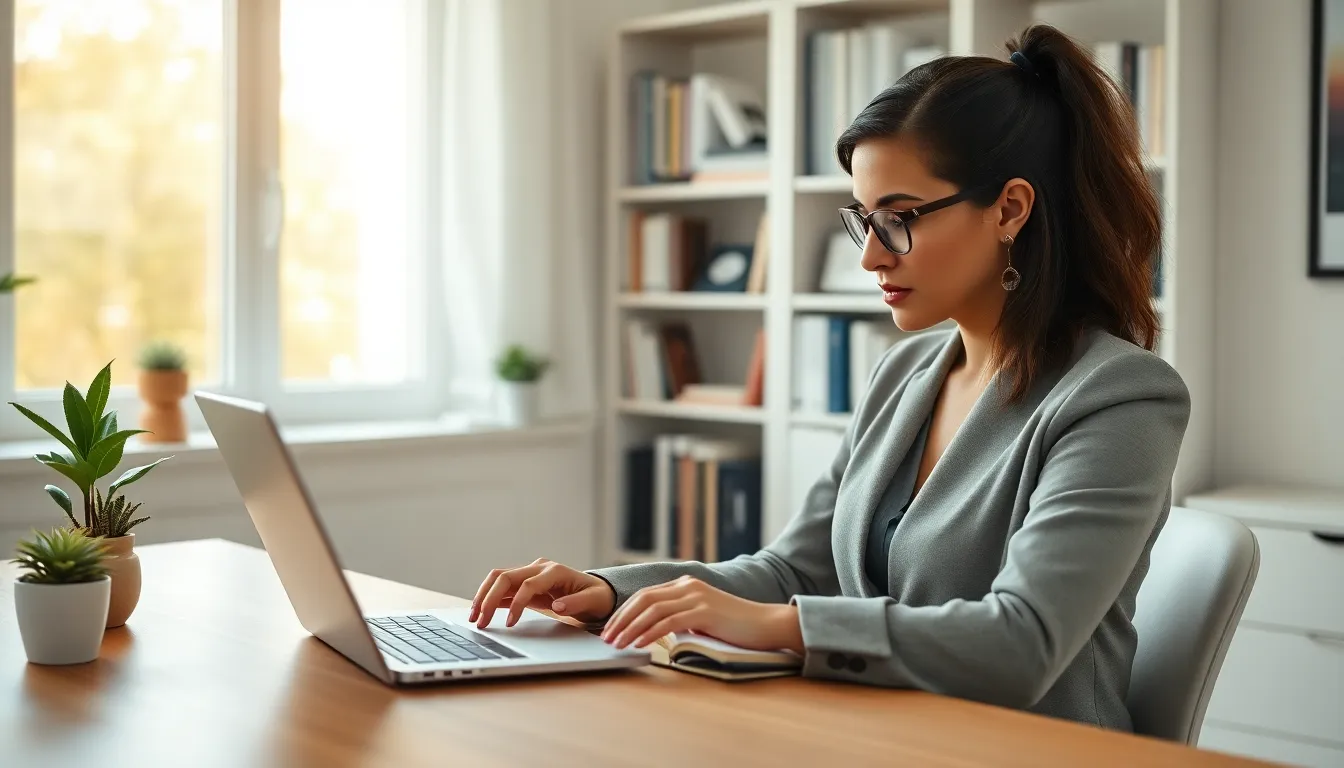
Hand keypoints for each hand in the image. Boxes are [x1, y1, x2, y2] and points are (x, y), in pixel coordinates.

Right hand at [469, 558, 615, 628]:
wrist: (596, 592)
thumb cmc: (596, 596)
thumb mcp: (593, 601)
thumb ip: (576, 603)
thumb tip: (557, 606)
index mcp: (554, 571)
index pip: (527, 584)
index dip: (516, 604)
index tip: (509, 623)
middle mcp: (538, 568)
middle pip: (505, 577)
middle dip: (489, 598)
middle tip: (479, 620)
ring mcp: (530, 573)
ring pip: (498, 579)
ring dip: (484, 596)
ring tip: (474, 617)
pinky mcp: (525, 583)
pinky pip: (503, 588)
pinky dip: (490, 599)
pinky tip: (481, 613)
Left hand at [601, 575, 803, 653]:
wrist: (766, 624)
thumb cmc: (735, 626)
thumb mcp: (702, 618)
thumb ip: (681, 618)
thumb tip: (658, 631)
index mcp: (685, 585)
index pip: (645, 595)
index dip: (624, 611)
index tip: (610, 628)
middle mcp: (687, 586)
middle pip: (643, 599)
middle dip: (621, 618)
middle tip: (606, 637)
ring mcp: (696, 597)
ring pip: (652, 609)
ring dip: (631, 628)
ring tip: (617, 644)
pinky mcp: (704, 611)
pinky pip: (669, 621)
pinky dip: (650, 633)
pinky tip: (639, 643)